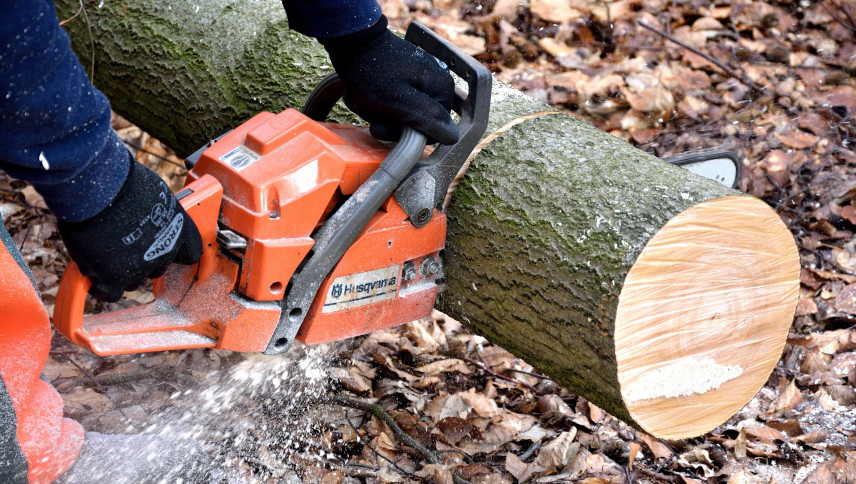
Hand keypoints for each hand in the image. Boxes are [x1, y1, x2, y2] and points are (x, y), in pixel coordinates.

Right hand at [58, 157, 201, 301]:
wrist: (96, 189)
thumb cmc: (122, 182)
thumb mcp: (154, 194)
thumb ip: (156, 214)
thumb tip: (148, 217)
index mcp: (181, 230)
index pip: (190, 253)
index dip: (175, 252)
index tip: (163, 248)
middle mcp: (166, 252)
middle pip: (157, 267)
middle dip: (143, 259)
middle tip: (123, 242)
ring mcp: (141, 268)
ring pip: (133, 280)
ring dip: (120, 270)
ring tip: (103, 249)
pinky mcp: (114, 279)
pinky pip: (109, 292)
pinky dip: (100, 285)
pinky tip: (93, 271)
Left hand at [320, 16, 458, 144]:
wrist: (350, 40)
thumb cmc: (372, 72)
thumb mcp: (400, 101)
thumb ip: (428, 119)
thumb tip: (453, 138)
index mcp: (441, 89)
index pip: (432, 130)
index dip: (406, 134)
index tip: (381, 126)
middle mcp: (435, 84)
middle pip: (414, 123)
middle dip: (386, 120)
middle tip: (367, 108)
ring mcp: (418, 80)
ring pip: (398, 114)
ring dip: (374, 112)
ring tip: (360, 98)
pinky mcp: (402, 78)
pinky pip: (390, 102)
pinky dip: (372, 102)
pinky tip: (360, 94)